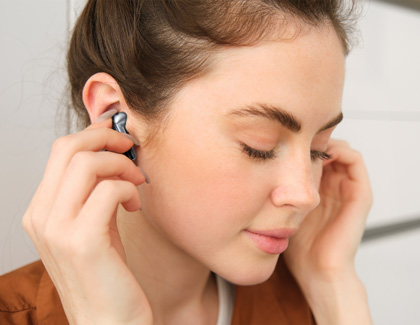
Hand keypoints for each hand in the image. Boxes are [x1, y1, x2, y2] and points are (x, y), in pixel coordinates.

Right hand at [22, 118, 151, 324]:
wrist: (109, 322)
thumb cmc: (107, 272)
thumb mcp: (94, 224)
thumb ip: (94, 191)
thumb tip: (110, 152)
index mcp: (41, 210)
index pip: (60, 150)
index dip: (94, 136)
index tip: (119, 139)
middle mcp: (41, 217)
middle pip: (69, 148)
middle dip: (107, 140)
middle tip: (131, 151)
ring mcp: (57, 230)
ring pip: (88, 164)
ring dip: (122, 165)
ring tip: (137, 183)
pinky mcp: (82, 242)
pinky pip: (109, 190)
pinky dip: (129, 189)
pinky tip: (136, 206)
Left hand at [283, 139, 372, 322]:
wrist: (316, 269)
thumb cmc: (297, 244)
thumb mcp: (281, 209)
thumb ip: (276, 191)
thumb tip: (255, 168)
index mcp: (319, 189)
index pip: (314, 155)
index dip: (301, 144)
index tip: (283, 140)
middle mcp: (335, 186)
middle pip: (327, 149)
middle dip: (311, 140)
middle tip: (294, 136)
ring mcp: (348, 188)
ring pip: (340, 150)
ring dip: (325, 141)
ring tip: (306, 143)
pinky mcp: (360, 194)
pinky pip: (355, 160)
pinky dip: (340, 150)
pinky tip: (320, 152)